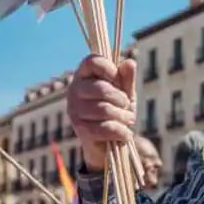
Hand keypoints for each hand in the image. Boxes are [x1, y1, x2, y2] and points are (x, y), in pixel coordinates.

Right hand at [66, 55, 135, 170]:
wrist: (109, 142)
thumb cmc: (117, 110)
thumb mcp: (125, 92)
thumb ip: (127, 78)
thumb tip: (130, 62)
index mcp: (83, 75)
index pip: (92, 61)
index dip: (110, 68)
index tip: (118, 80)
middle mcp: (74, 90)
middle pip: (101, 88)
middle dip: (121, 99)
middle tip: (126, 105)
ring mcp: (74, 110)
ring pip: (104, 110)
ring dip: (123, 116)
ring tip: (128, 119)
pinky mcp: (80, 130)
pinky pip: (106, 128)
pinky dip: (121, 131)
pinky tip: (125, 133)